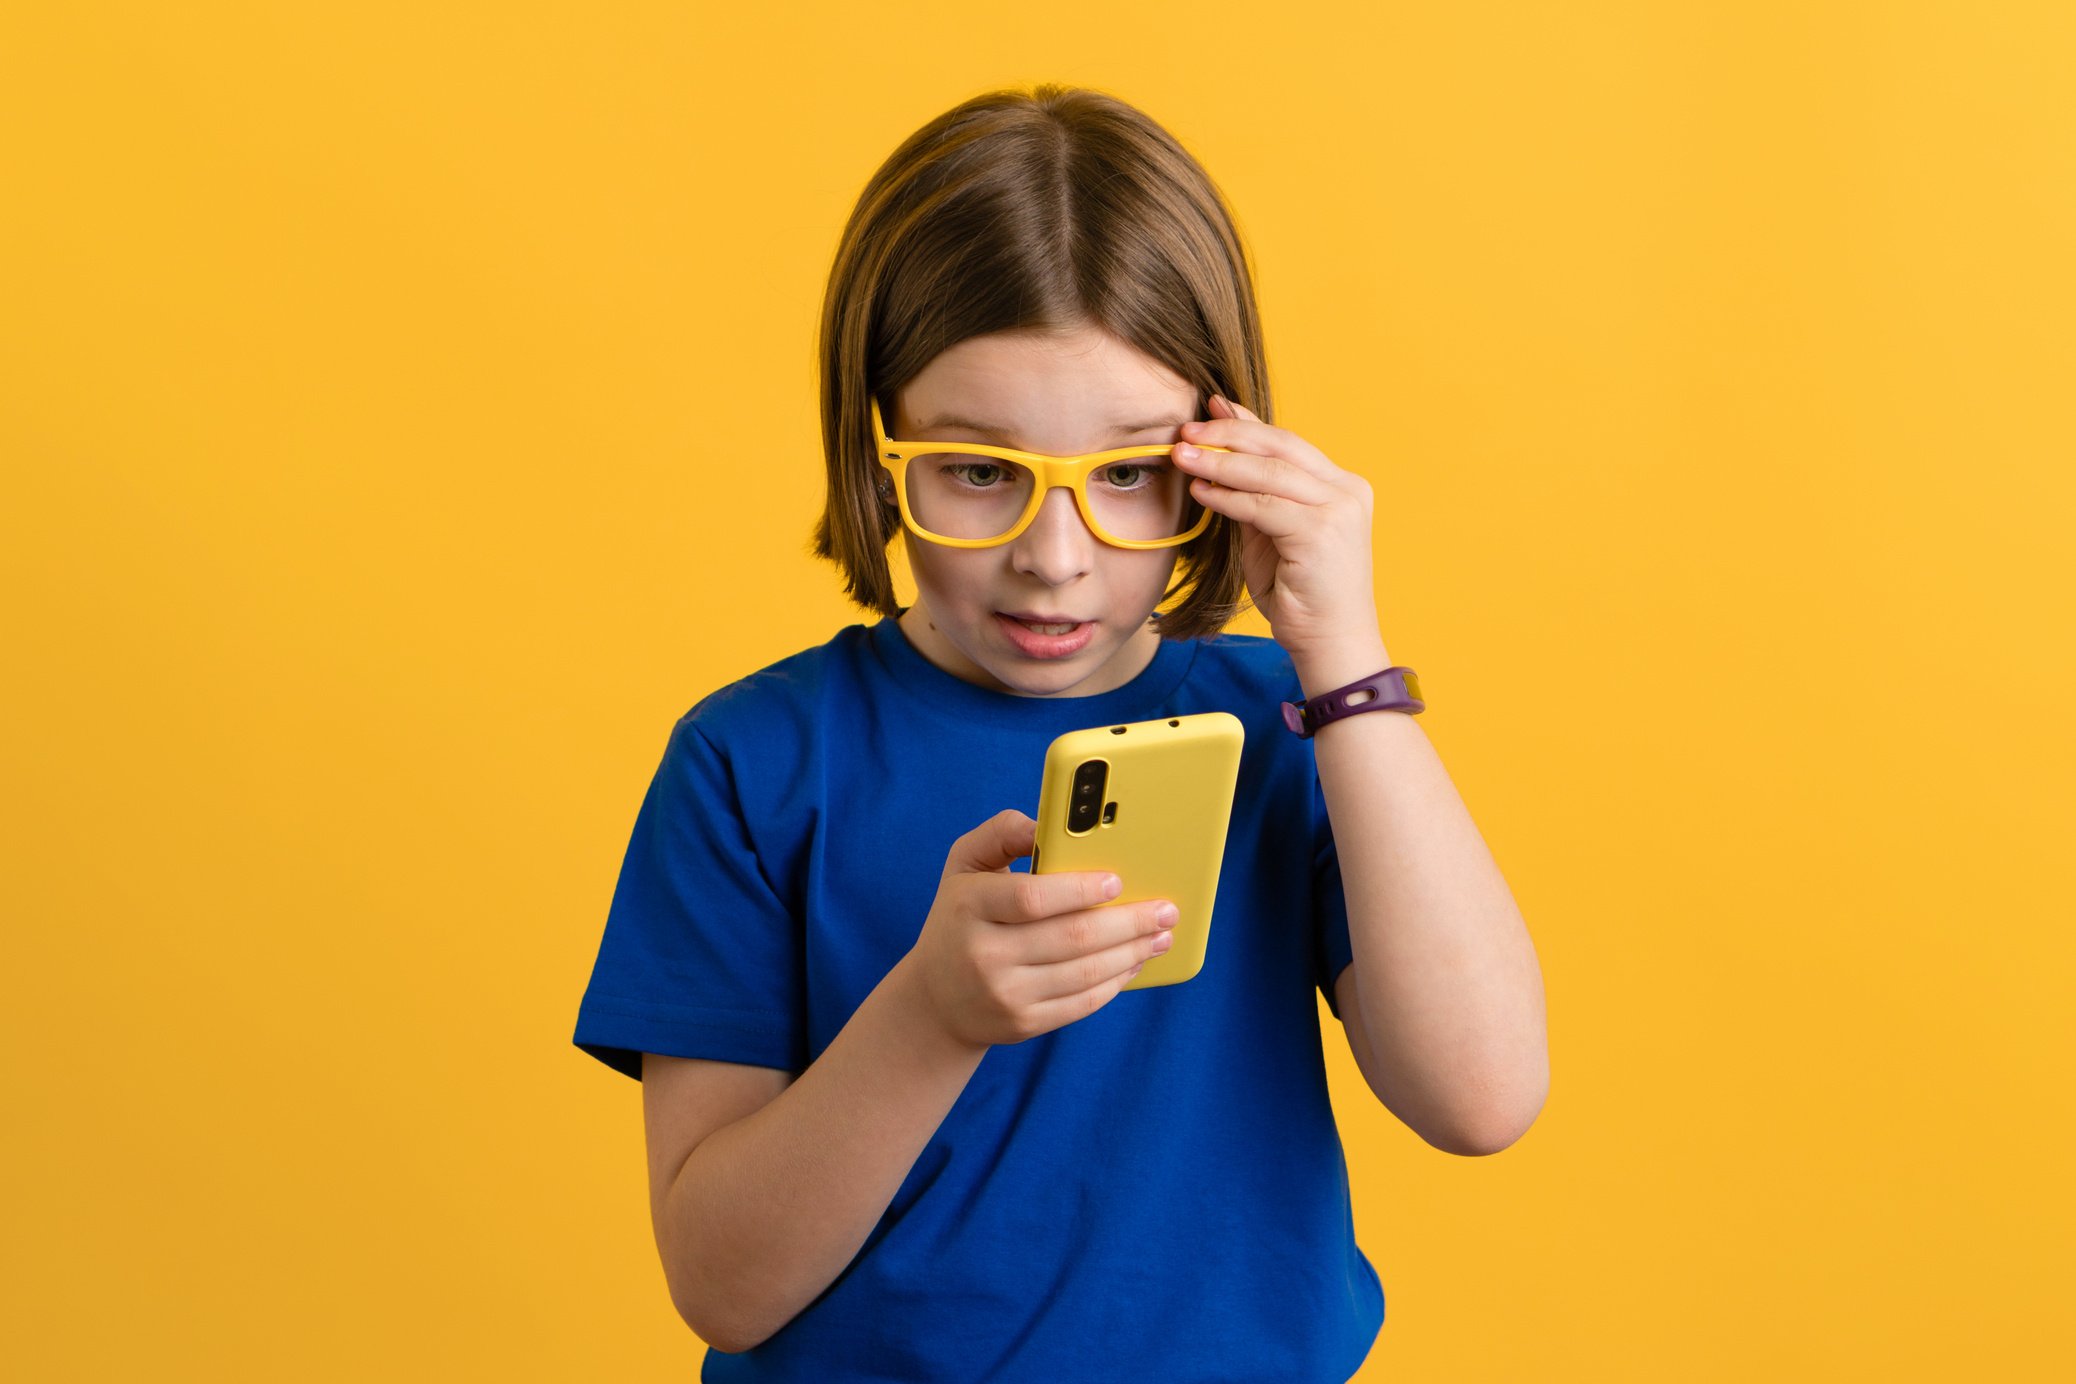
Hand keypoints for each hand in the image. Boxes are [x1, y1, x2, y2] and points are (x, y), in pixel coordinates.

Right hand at [905, 810, 1178, 1049]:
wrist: (935, 1000)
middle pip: (1072, 937)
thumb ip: (1003, 833)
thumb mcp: (965, 864)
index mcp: (970, 906)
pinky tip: (1135, 962)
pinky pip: (1082, 1003)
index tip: (1117, 881)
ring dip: (1132, 953)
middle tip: (1165, 910)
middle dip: (1128, 922)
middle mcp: (984, 954)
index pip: (1033, 898)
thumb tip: (1049, 822)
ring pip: (1084, 972)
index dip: (1080, 889)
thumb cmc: (961, 917)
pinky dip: (1116, 982)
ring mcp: (1004, 994)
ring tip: (1161, 935)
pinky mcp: (1022, 1024)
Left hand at [1169, 395, 1383, 667]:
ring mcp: (1339, 510)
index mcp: (1342, 486)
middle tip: (1186, 428)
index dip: (1247, 423)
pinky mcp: (1322, 533)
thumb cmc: (1300, 595)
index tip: (1210, 407)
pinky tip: (1200, 490)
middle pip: (1280, 446)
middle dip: (1228, 434)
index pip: (1288, 443)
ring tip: (1181, 454)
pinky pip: (1263, 506)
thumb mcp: (1272, 535)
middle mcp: (1347, 491)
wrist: (1330, 644)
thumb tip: (1220, 457)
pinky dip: (1228, 496)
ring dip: (1219, 462)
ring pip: (1268, 473)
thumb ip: (1255, 497)